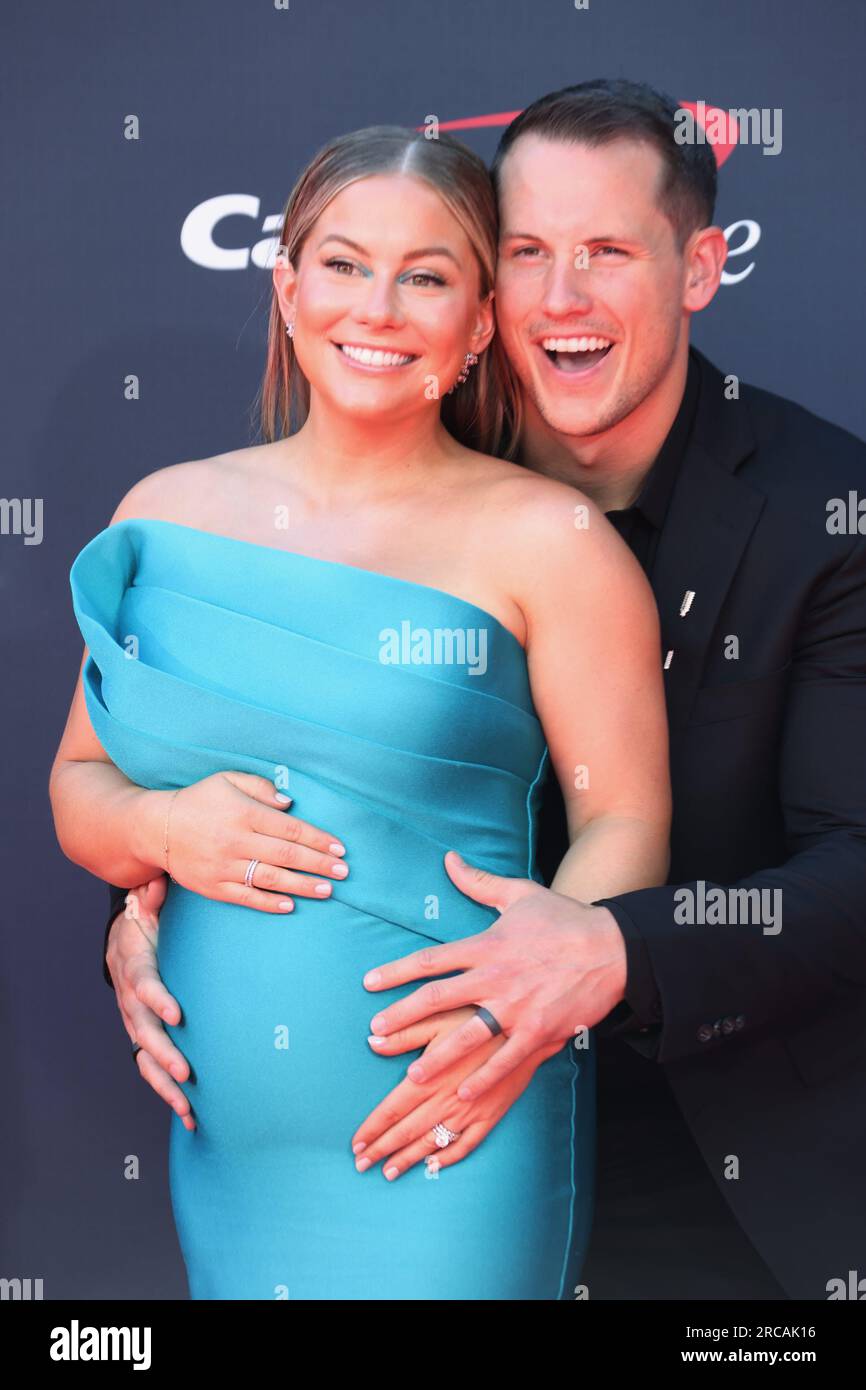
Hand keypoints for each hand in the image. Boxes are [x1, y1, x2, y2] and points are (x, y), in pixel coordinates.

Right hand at [107, 876, 195, 1130]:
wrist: (125, 943)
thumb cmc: (144, 924)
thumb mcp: (146, 906)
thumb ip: (152, 898)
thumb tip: (156, 883)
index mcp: (133, 966)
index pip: (142, 985)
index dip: (156, 999)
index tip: (176, 1013)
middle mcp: (130, 1000)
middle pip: (142, 1031)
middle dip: (163, 1053)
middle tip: (184, 1071)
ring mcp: (135, 1023)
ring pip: (145, 1058)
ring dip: (165, 1083)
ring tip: (187, 1105)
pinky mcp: (144, 1039)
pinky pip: (151, 1069)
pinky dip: (167, 1093)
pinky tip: (191, 1116)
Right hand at [139, 772, 348, 912]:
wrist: (155, 828)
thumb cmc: (199, 800)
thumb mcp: (227, 780)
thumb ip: (261, 788)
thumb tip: (290, 804)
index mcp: (243, 813)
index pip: (290, 829)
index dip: (318, 839)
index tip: (340, 848)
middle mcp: (236, 840)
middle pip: (286, 855)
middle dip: (319, 864)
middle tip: (344, 872)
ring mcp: (224, 866)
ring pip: (270, 878)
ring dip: (302, 886)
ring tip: (328, 890)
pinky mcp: (212, 886)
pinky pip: (245, 897)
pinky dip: (268, 902)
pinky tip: (290, 905)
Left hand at [350, 1006, 560, 1178]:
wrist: (526, 1029)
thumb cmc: (479, 1017)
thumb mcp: (438, 1018)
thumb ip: (405, 1033)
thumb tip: (373, 1041)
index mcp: (428, 1076)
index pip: (391, 1110)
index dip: (371, 1129)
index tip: (355, 1144)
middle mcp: (445, 1100)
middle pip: (406, 1132)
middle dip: (381, 1150)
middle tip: (361, 1164)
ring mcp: (469, 1113)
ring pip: (432, 1143)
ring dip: (407, 1159)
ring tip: (388, 1172)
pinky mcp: (490, 1117)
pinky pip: (465, 1146)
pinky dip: (446, 1158)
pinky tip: (433, 1166)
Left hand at [362, 849, 626, 1100]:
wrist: (613, 946)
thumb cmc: (564, 918)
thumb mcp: (519, 894)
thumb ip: (479, 882)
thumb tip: (449, 860)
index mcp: (487, 945)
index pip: (431, 959)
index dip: (396, 971)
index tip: (369, 983)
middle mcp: (496, 977)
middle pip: (439, 998)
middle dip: (403, 1016)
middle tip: (375, 1033)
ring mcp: (518, 1007)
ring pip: (467, 1035)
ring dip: (437, 1056)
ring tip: (411, 1075)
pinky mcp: (540, 1030)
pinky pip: (507, 1058)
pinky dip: (485, 1075)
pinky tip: (465, 1091)